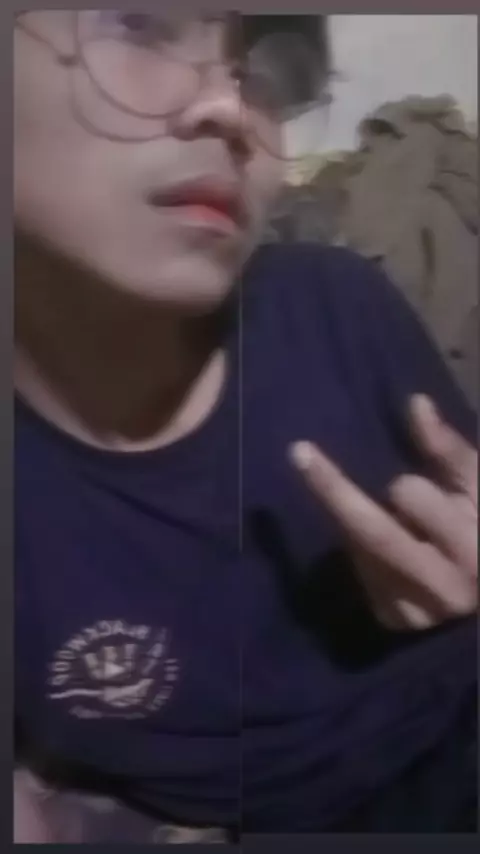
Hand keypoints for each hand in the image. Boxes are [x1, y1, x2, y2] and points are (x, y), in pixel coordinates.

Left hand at [290, 395, 477, 629]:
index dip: (398, 484)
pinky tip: (389, 548)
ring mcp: (413, 611)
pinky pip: (362, 571)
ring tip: (403, 521)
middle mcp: (443, 587)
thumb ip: (449, 450)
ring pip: (362, 549)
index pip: (414, 501)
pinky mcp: (392, 619)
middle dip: (335, 491)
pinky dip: (365, 550)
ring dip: (364, 524)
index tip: (339, 452)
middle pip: (373, 533)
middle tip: (300, 453)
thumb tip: (416, 403)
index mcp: (474, 548)